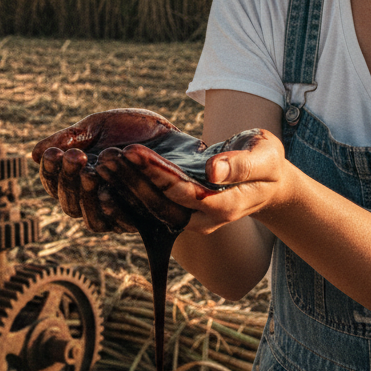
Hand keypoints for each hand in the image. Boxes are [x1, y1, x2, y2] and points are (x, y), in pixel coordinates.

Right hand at [32, 108, 198, 232]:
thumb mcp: (98, 126)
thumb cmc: (134, 131)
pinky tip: (107, 191)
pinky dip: (111, 209)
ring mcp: (116, 213)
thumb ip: (69, 139)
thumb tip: (34, 154)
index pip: (56, 183)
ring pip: (89, 218)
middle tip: (72, 156)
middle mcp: (94, 200)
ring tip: (89, 172)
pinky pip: (120, 223)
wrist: (177, 134)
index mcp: (79, 178)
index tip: (51, 153)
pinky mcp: (140, 222)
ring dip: (86, 196)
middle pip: (69, 203)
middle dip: (68, 179)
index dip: (50, 171)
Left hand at [122, 128, 290, 234]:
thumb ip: (240, 165)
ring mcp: (190, 218)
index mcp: (225, 206)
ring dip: (126, 186)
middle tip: (108, 156)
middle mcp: (202, 218)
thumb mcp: (264, 157)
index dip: (158, 175)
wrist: (265, 182)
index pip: (185, 193)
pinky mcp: (179, 210)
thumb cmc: (267, 164)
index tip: (135, 152)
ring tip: (103, 161)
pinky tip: (108, 175)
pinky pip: (150, 206)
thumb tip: (213, 170)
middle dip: (133, 180)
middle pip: (161, 202)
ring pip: (151, 206)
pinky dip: (128, 192)